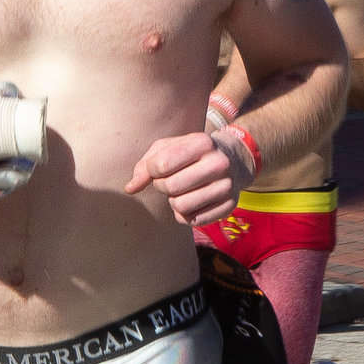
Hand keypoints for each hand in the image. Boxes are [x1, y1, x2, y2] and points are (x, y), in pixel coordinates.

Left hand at [125, 129, 250, 226]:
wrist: (233, 160)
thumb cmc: (191, 153)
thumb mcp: (168, 148)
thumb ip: (145, 165)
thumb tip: (130, 188)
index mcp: (202, 143)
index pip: (161, 164)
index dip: (152, 170)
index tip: (158, 168)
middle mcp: (219, 163)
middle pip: (171, 187)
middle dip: (162, 186)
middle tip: (169, 181)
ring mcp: (227, 186)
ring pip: (181, 206)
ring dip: (173, 201)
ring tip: (181, 191)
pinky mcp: (229, 206)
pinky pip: (193, 220)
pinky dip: (185, 214)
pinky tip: (192, 201)